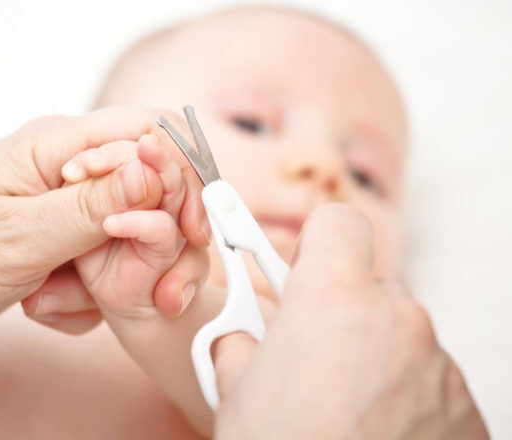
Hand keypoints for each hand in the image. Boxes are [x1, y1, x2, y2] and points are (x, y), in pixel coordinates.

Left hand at [0, 107, 208, 348]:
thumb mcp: (16, 236)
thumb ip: (93, 207)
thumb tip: (158, 172)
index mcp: (58, 148)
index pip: (150, 133)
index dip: (184, 175)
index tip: (191, 228)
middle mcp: (69, 174)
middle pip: (151, 193)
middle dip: (158, 245)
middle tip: (154, 291)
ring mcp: (65, 213)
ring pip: (130, 241)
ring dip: (110, 282)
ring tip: (52, 300)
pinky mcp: (59, 247)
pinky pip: (102, 271)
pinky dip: (84, 300)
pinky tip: (40, 306)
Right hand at [213, 204, 488, 439]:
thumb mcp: (232, 389)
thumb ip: (244, 341)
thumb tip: (246, 338)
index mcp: (333, 297)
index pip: (338, 224)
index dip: (317, 244)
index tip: (301, 269)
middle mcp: (399, 319)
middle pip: (371, 289)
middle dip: (343, 316)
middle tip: (312, 361)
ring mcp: (440, 367)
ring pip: (402, 340)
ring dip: (375, 362)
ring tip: (343, 414)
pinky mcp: (468, 412)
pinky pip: (430, 385)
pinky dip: (406, 401)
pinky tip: (375, 436)